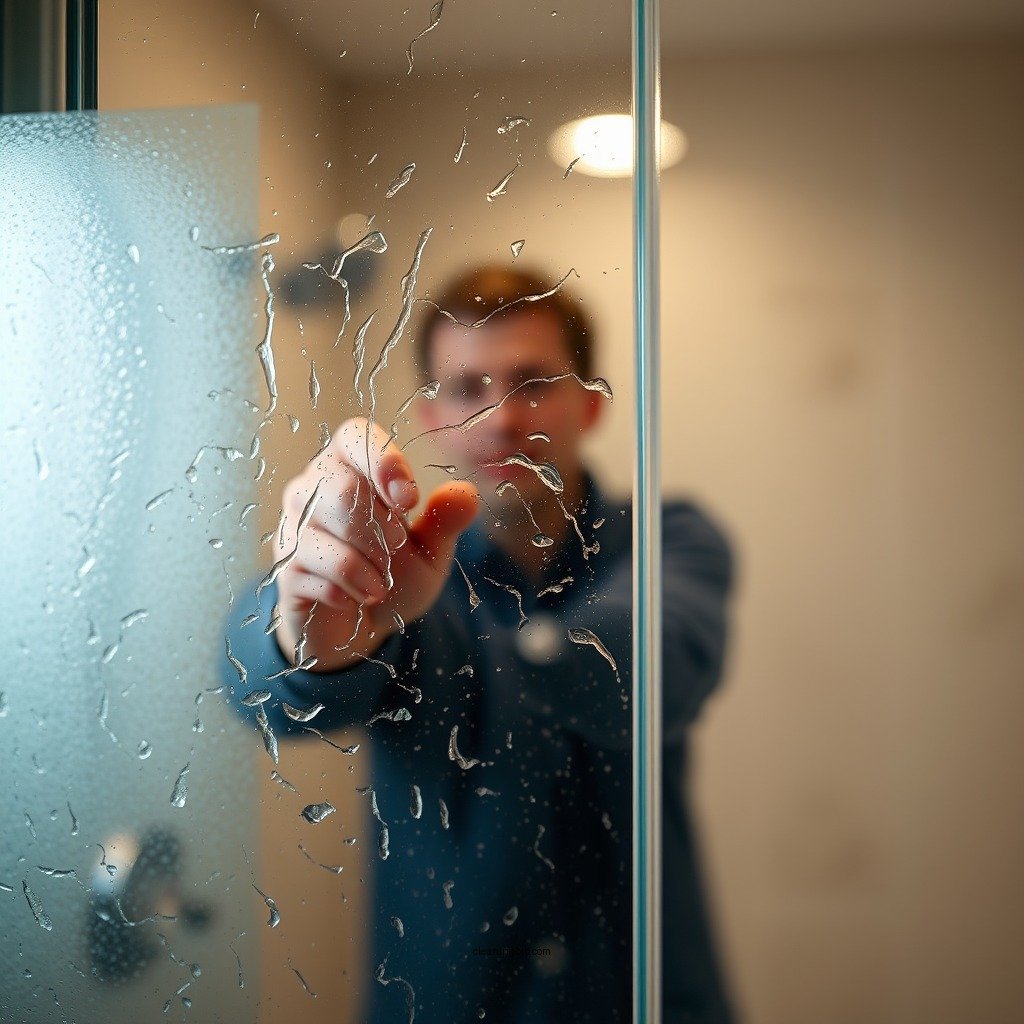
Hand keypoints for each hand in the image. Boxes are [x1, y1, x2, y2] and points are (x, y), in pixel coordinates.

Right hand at [273, 417, 478, 672]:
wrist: (362, 627)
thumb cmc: (395, 575)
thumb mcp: (431, 550)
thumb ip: (445, 521)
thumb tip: (465, 494)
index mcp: (351, 465)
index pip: (355, 436)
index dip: (383, 462)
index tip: (410, 501)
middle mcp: (313, 486)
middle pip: (340, 488)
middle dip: (379, 526)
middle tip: (397, 548)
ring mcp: (292, 526)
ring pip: (322, 531)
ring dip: (365, 564)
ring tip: (381, 585)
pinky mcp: (284, 567)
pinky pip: (311, 571)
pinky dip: (345, 590)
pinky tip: (356, 598)